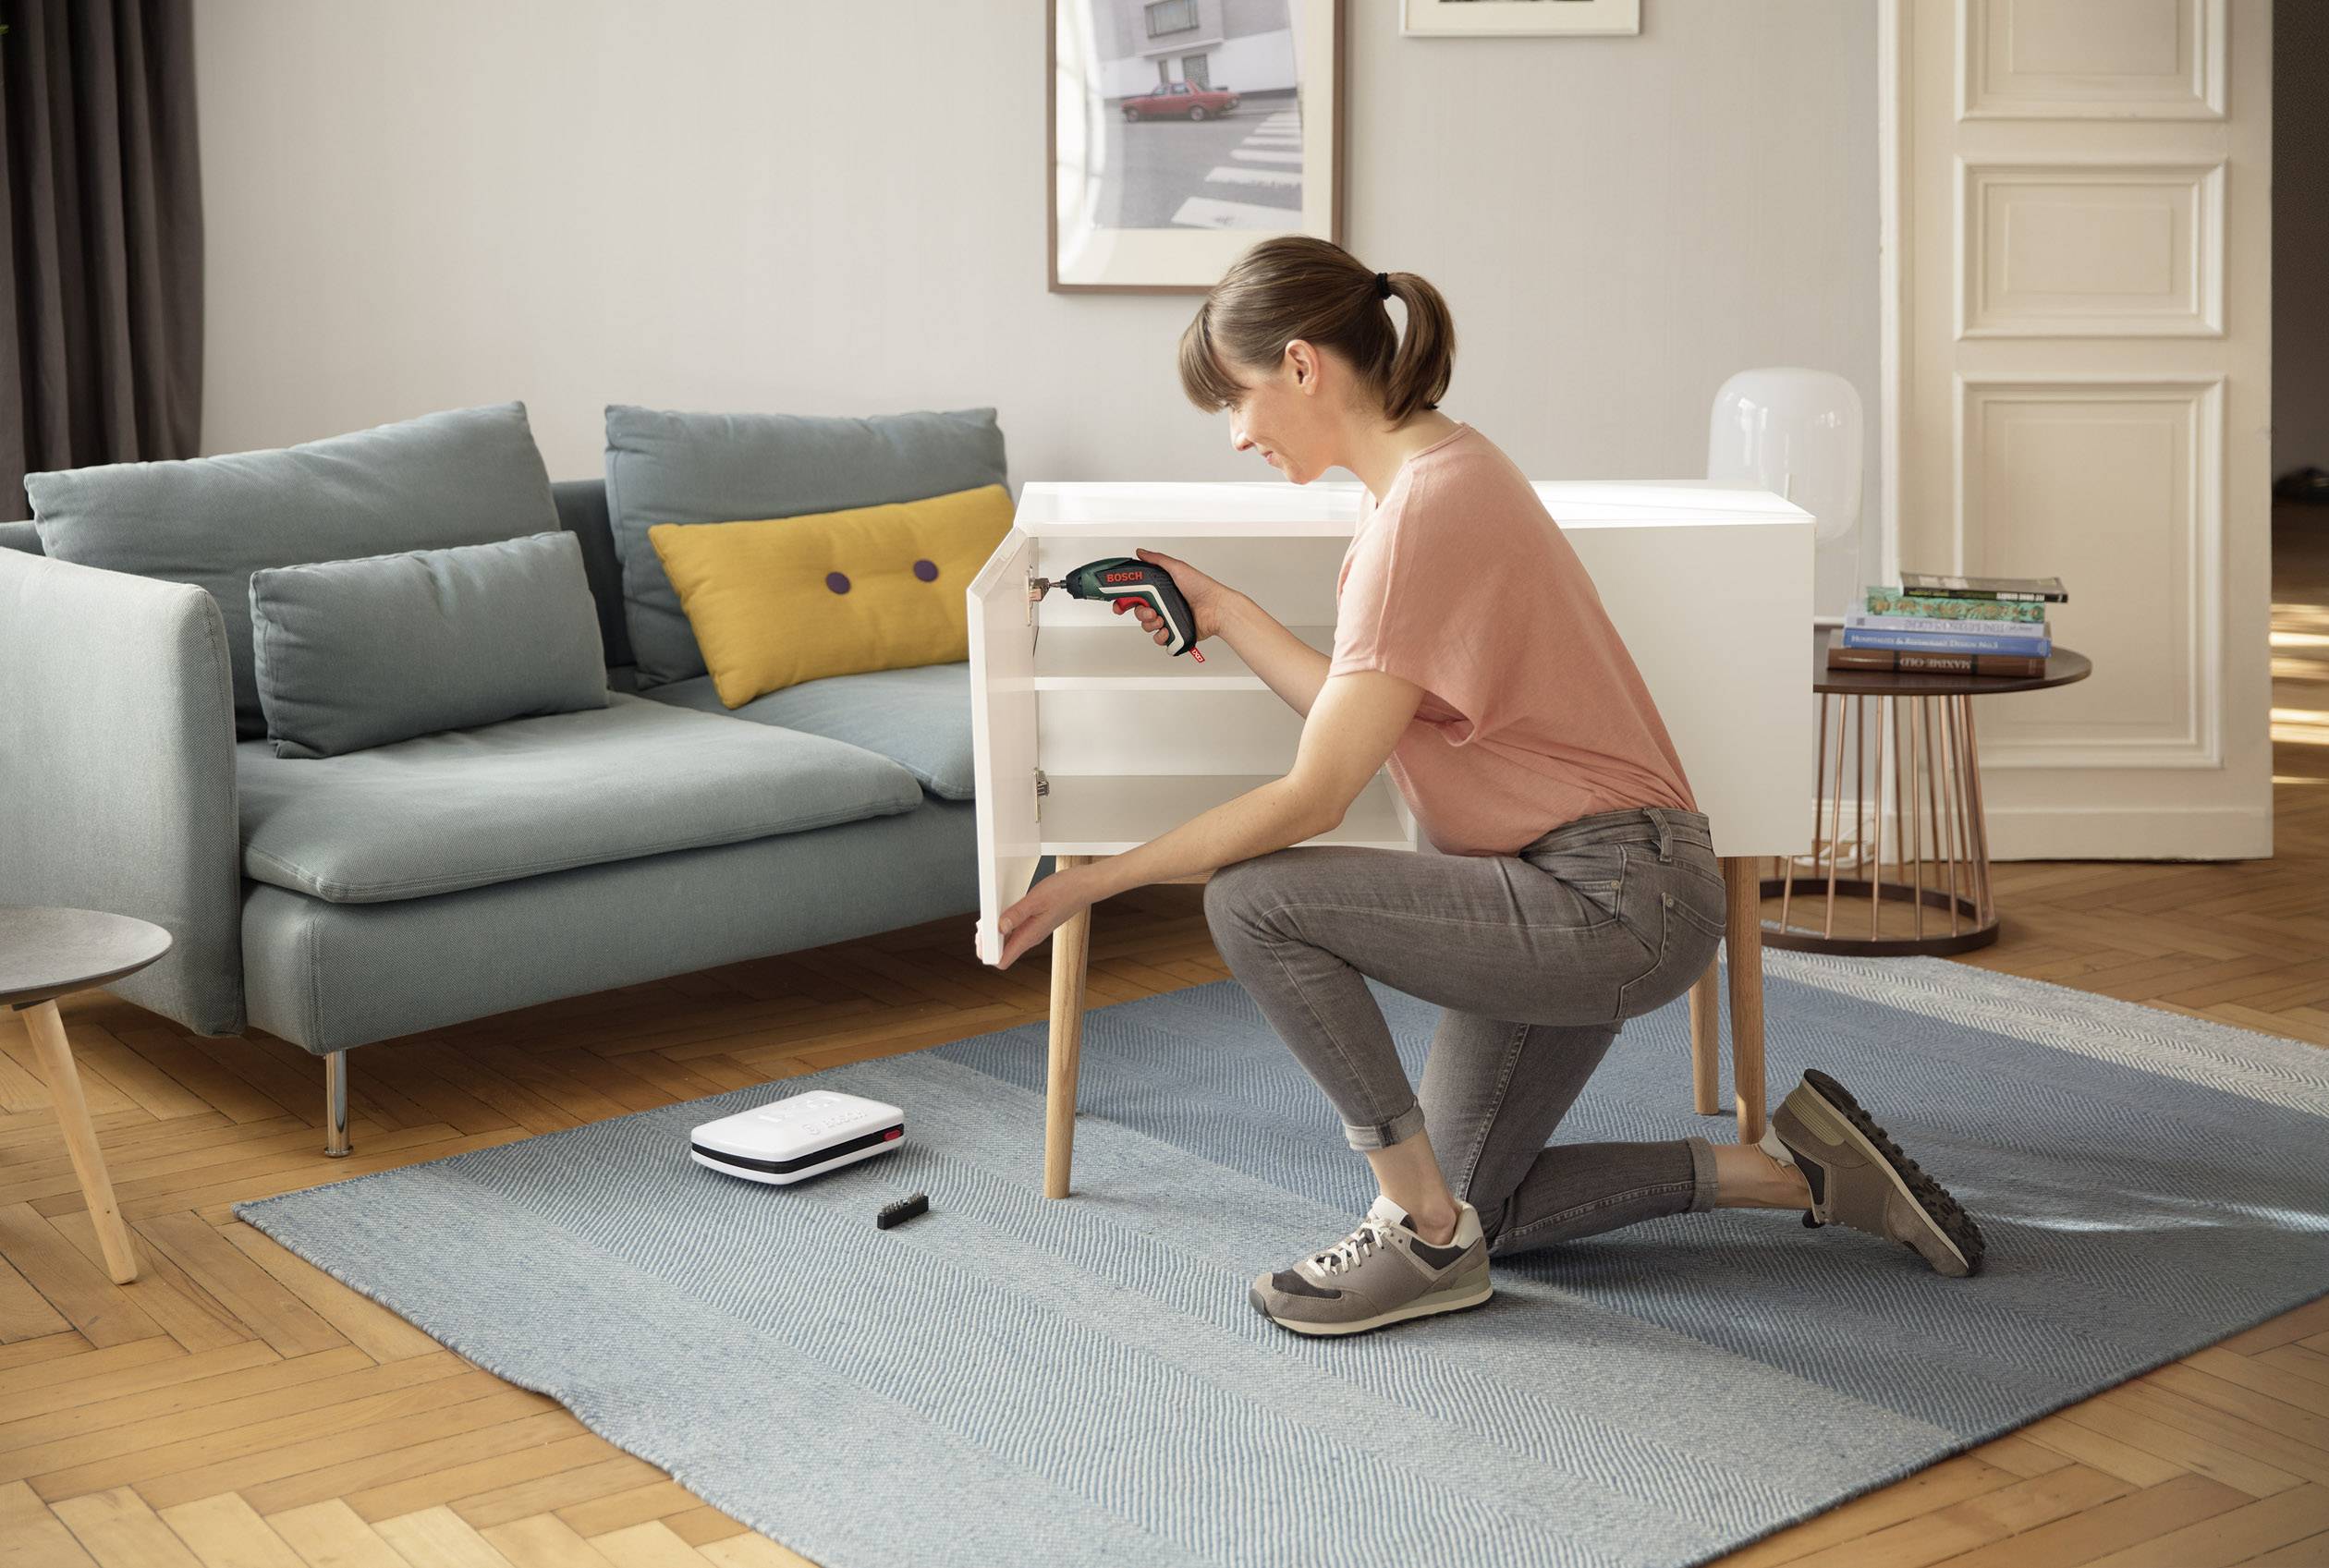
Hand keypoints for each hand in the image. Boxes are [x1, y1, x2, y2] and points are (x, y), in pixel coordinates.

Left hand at [984, 863, 1105, 969]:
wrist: (1087, 885)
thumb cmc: (1066, 890)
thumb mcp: (1037, 898)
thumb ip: (1017, 913)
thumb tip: (999, 927)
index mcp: (1031, 935)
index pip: (1003, 959)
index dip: (987, 952)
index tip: (980, 937)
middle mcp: (1031, 937)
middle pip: (1003, 952)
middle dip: (988, 942)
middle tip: (981, 925)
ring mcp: (1034, 930)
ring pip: (1008, 940)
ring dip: (995, 932)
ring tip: (988, 917)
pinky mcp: (1036, 922)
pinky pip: (1015, 929)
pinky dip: (1005, 924)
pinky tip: (1002, 911)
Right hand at [1116, 548, 1235, 648]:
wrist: (1217, 608)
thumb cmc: (1202, 587)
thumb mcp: (1177, 568)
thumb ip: (1157, 560)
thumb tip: (1141, 552)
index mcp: (1162, 590)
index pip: (1137, 595)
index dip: (1125, 600)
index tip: (1119, 605)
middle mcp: (1164, 605)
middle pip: (1139, 612)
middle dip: (1141, 612)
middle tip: (1150, 610)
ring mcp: (1169, 620)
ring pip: (1147, 626)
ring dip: (1151, 624)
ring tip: (1162, 619)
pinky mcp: (1175, 634)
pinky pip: (1159, 639)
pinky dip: (1161, 636)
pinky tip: (1168, 630)